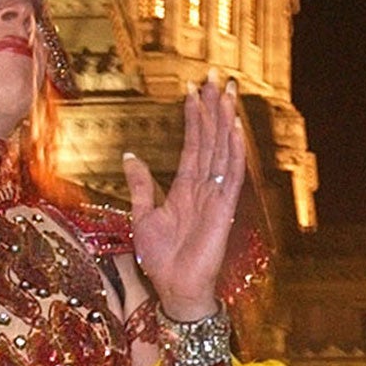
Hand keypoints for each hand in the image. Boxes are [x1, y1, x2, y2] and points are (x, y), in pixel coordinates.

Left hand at [123, 78, 244, 319]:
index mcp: (186, 188)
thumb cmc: (161, 259)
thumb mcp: (142, 216)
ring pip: (222, 151)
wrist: (174, 289)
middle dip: (214, 108)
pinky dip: (234, 153)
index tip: (193, 89)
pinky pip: (231, 176)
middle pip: (212, 139)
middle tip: (216, 76)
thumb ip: (140, 185)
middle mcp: (204, 187)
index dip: (194, 116)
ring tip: (227, 92)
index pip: (194, 144)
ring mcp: (216, 196)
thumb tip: (130, 155)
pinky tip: (235, 130)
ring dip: (225, 121)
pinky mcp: (223, 210)